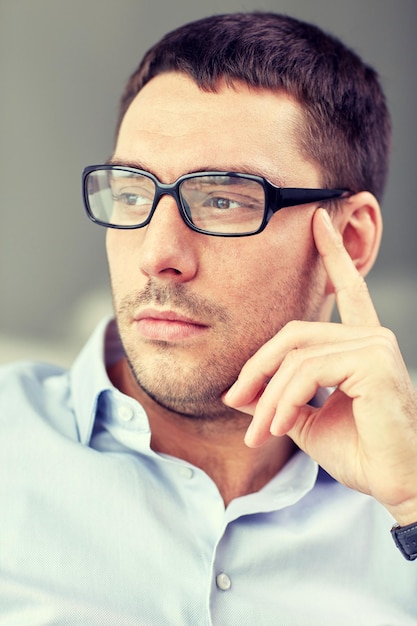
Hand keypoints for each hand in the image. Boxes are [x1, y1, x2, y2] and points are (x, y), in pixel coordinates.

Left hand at [224, 208, 416, 524]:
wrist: (394, 482)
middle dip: (257, 368)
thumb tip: (237, 393)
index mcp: (359, 343)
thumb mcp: (306, 420)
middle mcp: (370, 336)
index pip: (347, 290)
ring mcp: (374, 344)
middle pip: (293, 334)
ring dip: (268, 396)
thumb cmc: (359, 452)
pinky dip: (284, 400)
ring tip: (258, 431)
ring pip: (296, 356)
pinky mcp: (373, 361)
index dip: (332, 254)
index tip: (318, 220)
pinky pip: (308, 371)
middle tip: (235, 402)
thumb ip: (278, 398)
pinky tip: (279, 426)